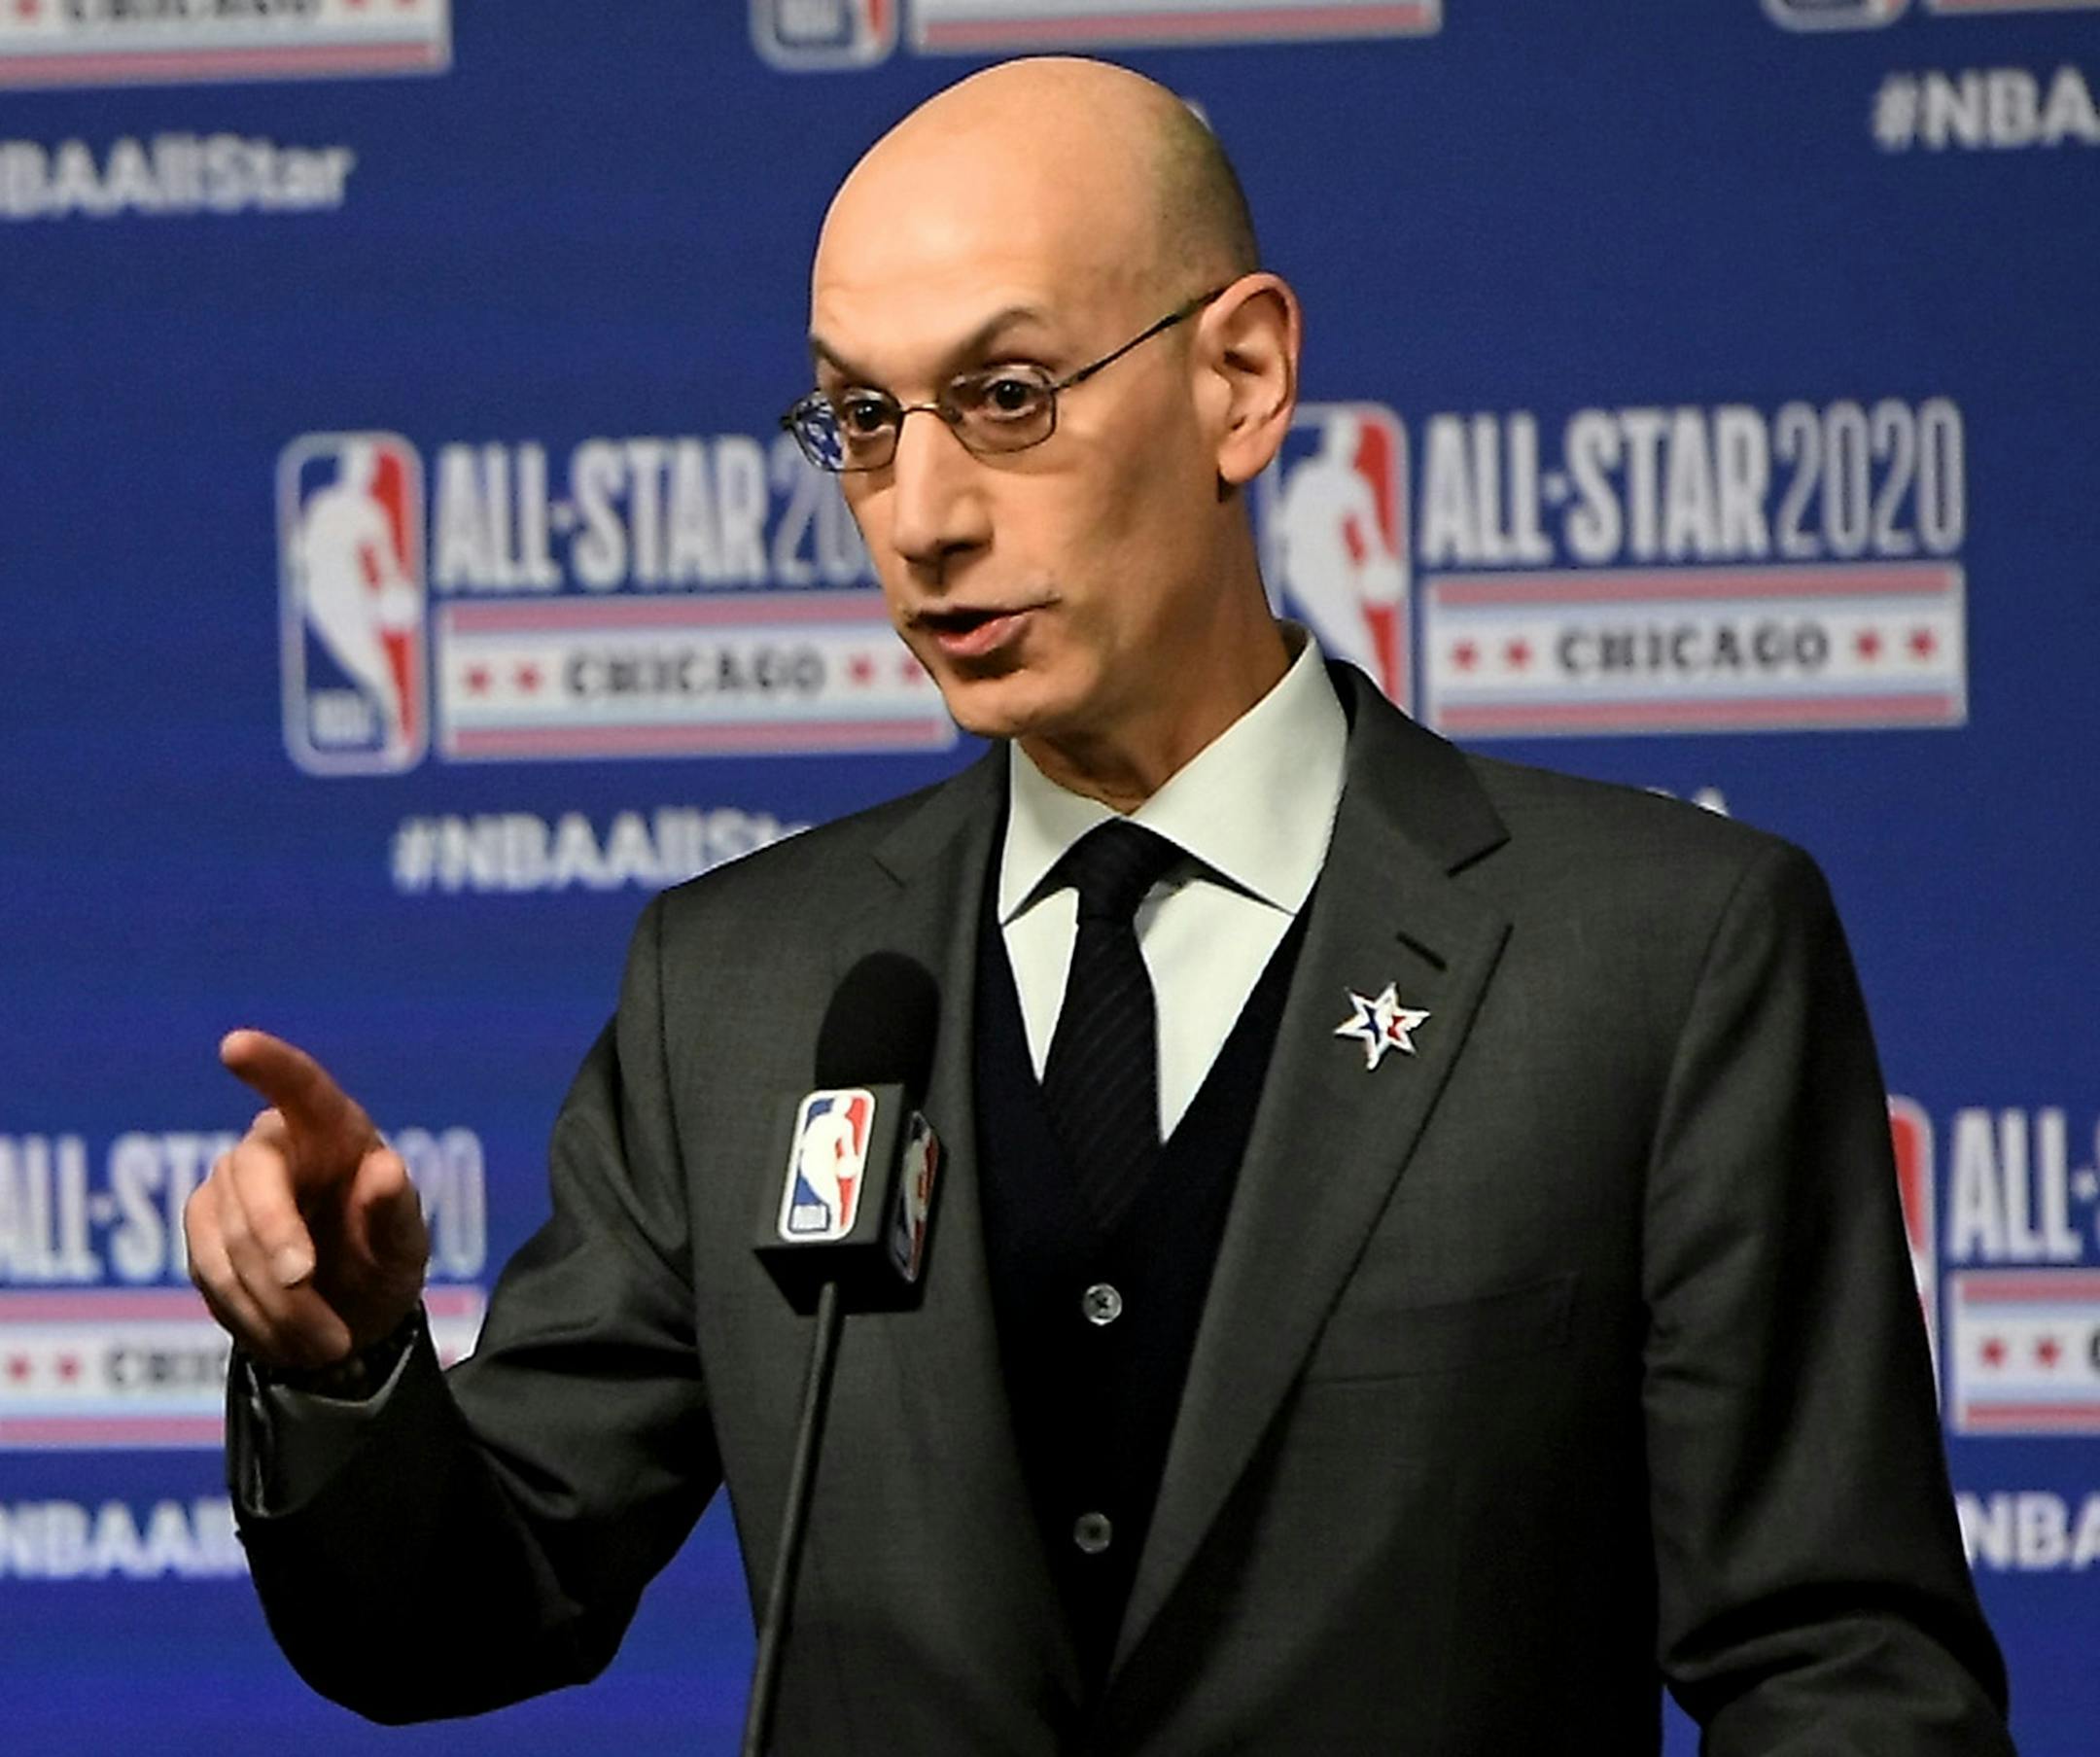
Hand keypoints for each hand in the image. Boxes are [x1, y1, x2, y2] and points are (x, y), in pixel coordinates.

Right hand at [185, 1029, 428, 1368]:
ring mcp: (229, 1187)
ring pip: (227, 1238)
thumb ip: (396, 1211)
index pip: (302, 1089)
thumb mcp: (406, 1247)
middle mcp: (274, 1147)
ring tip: (330, 1342)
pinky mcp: (202, 1232)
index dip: (270, 1066)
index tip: (236, 1045)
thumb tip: (385, 1167)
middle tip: (306, 1288)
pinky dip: (252, 1314)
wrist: (348, 1319)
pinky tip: (290, 1338)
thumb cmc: (384, 1261)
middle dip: (276, 1238)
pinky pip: (211, 1275)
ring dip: (275, 1299)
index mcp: (335, 1131)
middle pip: (252, 1179)